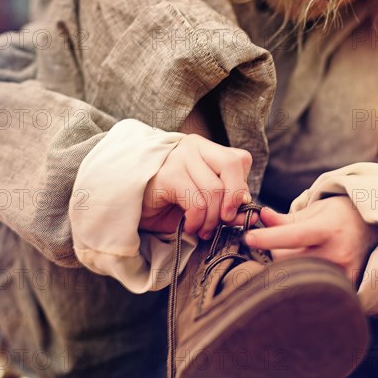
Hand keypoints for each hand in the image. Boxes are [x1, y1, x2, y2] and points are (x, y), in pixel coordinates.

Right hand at [140, 134, 257, 238]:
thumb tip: (248, 213)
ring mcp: (179, 158)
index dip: (241, 187)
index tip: (233, 210)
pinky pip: (196, 202)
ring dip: (213, 219)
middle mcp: (193, 147)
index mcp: (206, 149)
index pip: (239, 159)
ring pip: (214, 189)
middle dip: (233, 200)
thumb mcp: (202, 202)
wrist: (129, 206)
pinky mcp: (167, 175)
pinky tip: (189, 226)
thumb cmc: (168, 204)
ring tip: (203, 230)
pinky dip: (198, 221)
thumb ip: (226, 204)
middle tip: (224, 222)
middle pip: (232, 166)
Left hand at [244, 196, 377, 283]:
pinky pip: (309, 289)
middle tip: (274, 245)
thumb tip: (262, 216)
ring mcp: (341, 274)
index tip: (248, 238)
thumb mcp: (315, 210)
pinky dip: (298, 280)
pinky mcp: (343, 288)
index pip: (294, 235)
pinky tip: (300, 271)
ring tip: (293, 255)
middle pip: (288, 260)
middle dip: (273, 252)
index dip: (269, 238)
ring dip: (284, 268)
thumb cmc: (338, 217)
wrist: (371, 231)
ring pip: (295, 277)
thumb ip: (286, 218)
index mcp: (329, 229)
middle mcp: (337, 253)